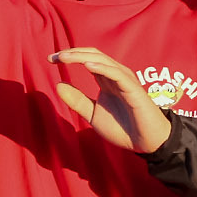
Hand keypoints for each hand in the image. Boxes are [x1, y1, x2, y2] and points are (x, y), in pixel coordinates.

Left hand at [50, 46, 176, 153]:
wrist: (145, 143)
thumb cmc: (122, 129)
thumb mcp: (92, 115)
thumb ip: (77, 101)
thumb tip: (58, 85)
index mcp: (107, 80)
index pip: (87, 60)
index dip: (69, 57)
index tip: (51, 59)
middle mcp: (116, 76)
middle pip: (94, 55)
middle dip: (73, 53)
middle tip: (54, 57)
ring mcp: (125, 81)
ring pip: (103, 60)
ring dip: (83, 57)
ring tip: (65, 57)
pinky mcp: (133, 89)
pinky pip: (117, 74)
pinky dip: (102, 67)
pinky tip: (87, 66)